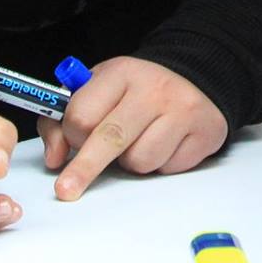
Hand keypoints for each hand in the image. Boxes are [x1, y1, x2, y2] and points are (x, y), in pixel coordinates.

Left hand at [39, 56, 227, 200]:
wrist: (193, 79)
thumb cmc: (135, 92)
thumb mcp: (96, 91)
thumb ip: (62, 122)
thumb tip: (55, 159)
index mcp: (121, 72)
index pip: (82, 115)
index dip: (73, 135)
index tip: (74, 142)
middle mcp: (154, 88)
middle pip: (111, 138)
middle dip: (85, 169)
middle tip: (66, 190)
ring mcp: (183, 110)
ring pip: (141, 161)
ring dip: (133, 162)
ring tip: (140, 141)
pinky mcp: (205, 132)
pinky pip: (168, 168)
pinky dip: (161, 164)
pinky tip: (165, 142)